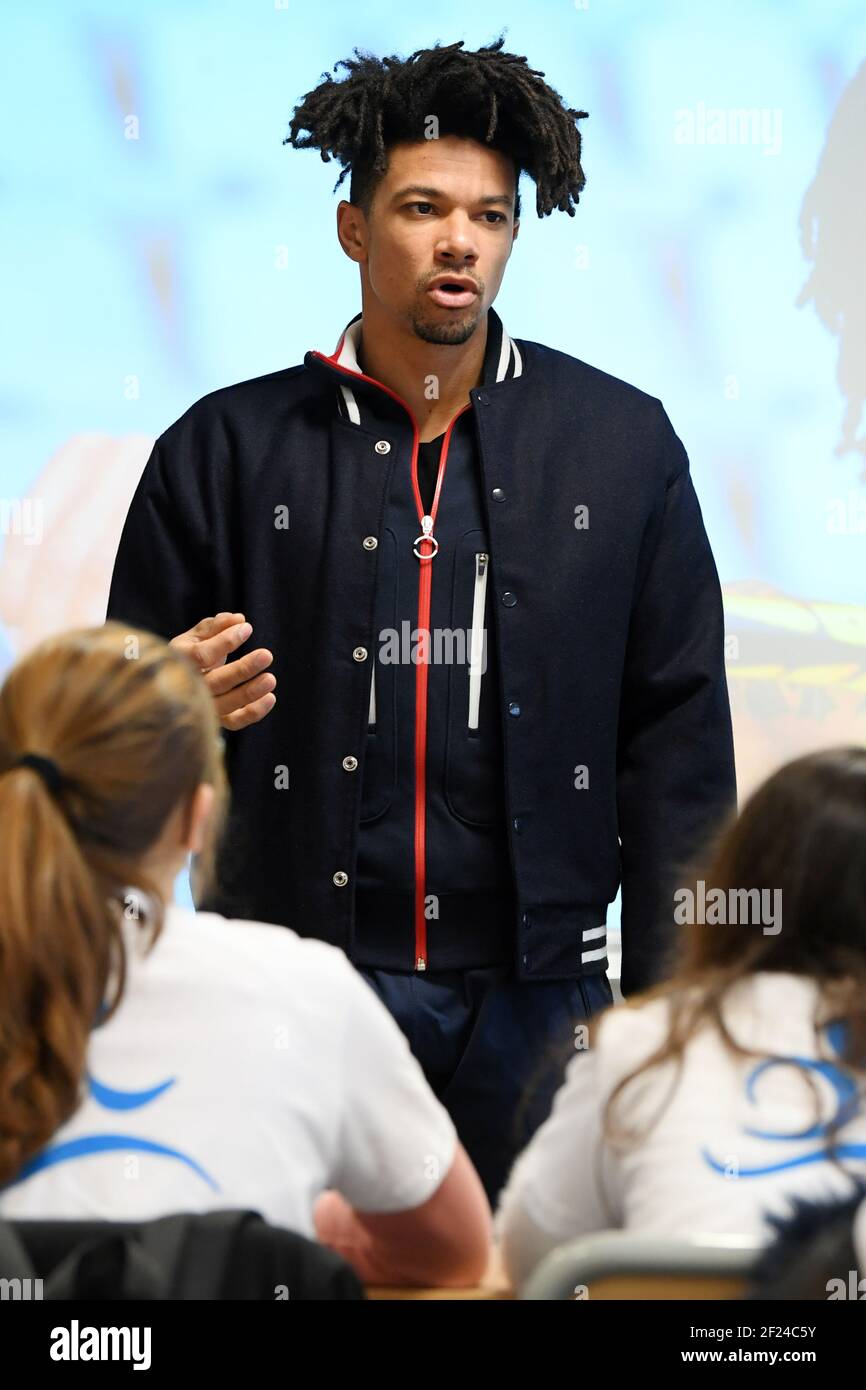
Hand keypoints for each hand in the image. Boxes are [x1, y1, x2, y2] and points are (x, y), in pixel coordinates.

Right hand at [170, 612, 275, 730]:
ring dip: (250, 693)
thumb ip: (217, 625)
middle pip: (215, 682)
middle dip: (242, 669)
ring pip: (226, 704)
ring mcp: (202, 706)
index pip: (200, 656)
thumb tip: (239, 619)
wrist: (179, 683)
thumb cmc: (192, 652)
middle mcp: (187, 688)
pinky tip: (270, 698)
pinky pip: (235, 721)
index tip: (247, 628)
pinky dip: (254, 712)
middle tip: (266, 655)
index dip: (225, 642)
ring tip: (271, 679)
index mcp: (179, 661)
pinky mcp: (217, 720)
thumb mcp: (198, 635)